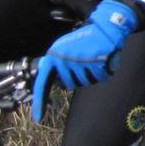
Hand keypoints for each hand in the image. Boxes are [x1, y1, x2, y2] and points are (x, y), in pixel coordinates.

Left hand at [32, 0, 139, 120]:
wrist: (106, 28)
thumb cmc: (84, 38)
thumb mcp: (63, 46)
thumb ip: (55, 61)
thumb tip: (47, 76)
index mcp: (54, 56)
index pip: (42, 83)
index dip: (39, 102)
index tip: (37, 117)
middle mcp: (65, 61)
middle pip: (67, 84)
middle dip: (74, 76)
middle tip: (82, 62)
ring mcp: (80, 65)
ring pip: (82, 83)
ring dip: (88, 75)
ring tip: (92, 59)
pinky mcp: (95, 67)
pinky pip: (96, 80)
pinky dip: (100, 73)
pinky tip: (101, 61)